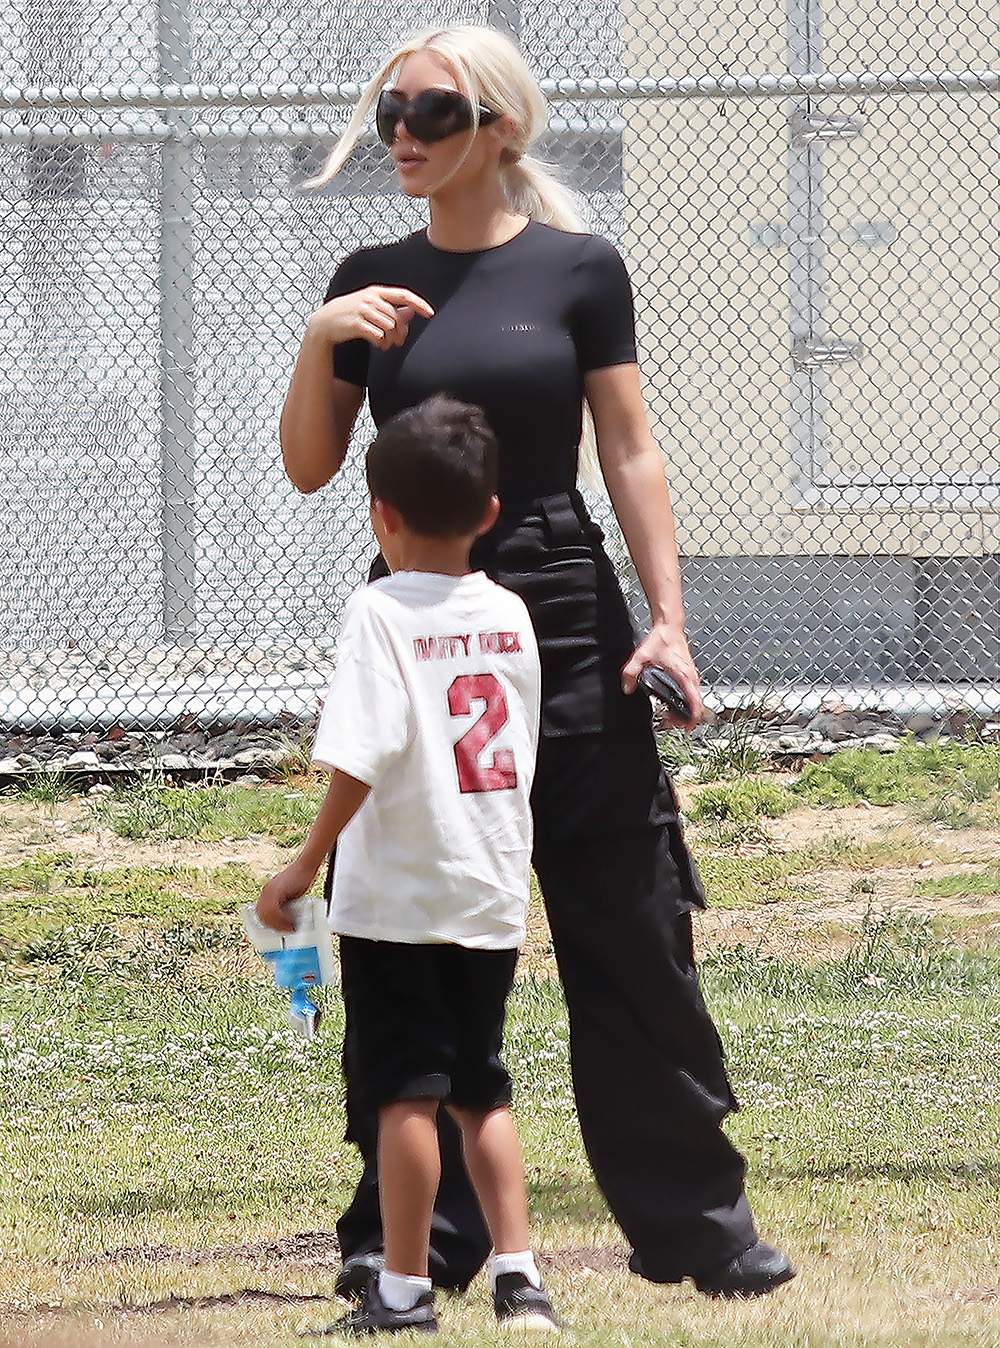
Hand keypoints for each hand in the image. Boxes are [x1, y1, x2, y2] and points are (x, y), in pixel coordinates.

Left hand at [256, 859, 319, 932]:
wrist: (305, 866)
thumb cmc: (301, 880)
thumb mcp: (290, 896)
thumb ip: (285, 906)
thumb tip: (286, 921)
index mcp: (267, 894)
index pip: (261, 914)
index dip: (268, 924)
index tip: (278, 929)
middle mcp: (265, 892)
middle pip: (262, 916)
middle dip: (274, 926)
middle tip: (286, 930)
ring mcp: (269, 890)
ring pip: (266, 914)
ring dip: (278, 924)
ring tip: (290, 926)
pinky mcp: (275, 890)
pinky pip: (273, 910)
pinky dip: (282, 918)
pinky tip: (291, 920)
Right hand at [307, 285, 433, 350]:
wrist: (325, 323)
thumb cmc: (351, 314)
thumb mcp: (371, 308)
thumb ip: (392, 309)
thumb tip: (411, 311)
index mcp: (376, 292)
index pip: (403, 295)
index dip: (419, 304)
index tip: (431, 314)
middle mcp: (370, 298)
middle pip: (397, 317)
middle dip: (402, 332)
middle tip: (399, 342)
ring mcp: (362, 310)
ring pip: (390, 327)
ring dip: (391, 340)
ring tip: (386, 345)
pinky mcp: (356, 324)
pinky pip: (378, 335)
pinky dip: (381, 342)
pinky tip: (378, 345)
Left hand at [621, 624, 703, 729]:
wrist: (669, 626)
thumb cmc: (662, 639)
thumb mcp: (641, 656)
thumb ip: (631, 673)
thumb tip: (627, 688)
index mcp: (684, 675)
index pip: (696, 702)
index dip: (693, 718)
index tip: (686, 728)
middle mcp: (691, 676)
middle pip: (696, 705)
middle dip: (685, 718)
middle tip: (670, 723)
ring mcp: (691, 675)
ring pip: (695, 699)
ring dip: (686, 709)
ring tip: (670, 715)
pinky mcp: (688, 673)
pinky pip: (692, 692)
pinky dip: (686, 700)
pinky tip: (673, 702)